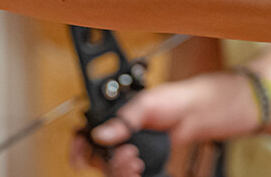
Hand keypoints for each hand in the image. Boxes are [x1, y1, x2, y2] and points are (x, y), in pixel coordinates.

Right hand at [70, 78, 219, 175]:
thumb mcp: (144, 105)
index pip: (83, 134)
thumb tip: (101, 134)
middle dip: (109, 162)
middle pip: (97, 157)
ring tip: (137, 164)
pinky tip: (139, 170)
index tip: (78, 160)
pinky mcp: (138, 159)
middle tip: (129, 157)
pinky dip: (128, 174)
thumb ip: (122, 121)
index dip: (77, 148)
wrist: (193, 114)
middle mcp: (115, 134)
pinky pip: (126, 172)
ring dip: (120, 170)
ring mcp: (125, 148)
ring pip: (110, 168)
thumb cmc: (169, 100)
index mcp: (109, 116)